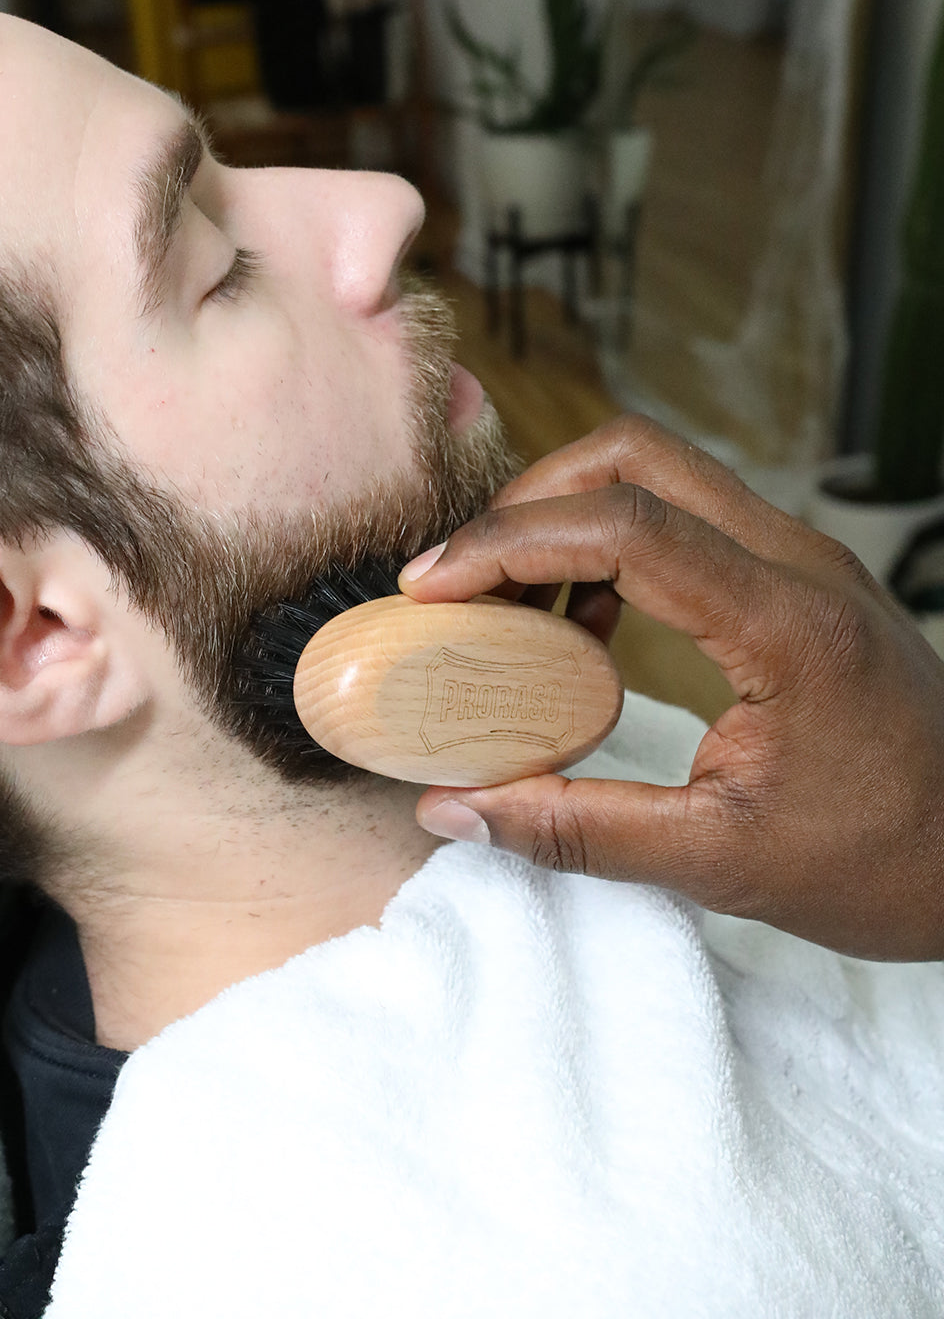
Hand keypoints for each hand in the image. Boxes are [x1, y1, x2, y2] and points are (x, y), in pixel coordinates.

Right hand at [399, 414, 943, 960]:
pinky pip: (684, 517)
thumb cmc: (887, 862)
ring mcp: (801, 559)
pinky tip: (581, 625)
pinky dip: (609, 545)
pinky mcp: (795, 576)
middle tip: (460, 578)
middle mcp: (797, 562)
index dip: (509, 543)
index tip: (432, 588)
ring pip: (658, 474)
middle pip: (635, 457)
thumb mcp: (722, 862)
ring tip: (505, 602)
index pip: (624, 526)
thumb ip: (577, 830)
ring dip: (566, 516)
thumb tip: (455, 809)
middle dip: (527, 500)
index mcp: (787, 622)